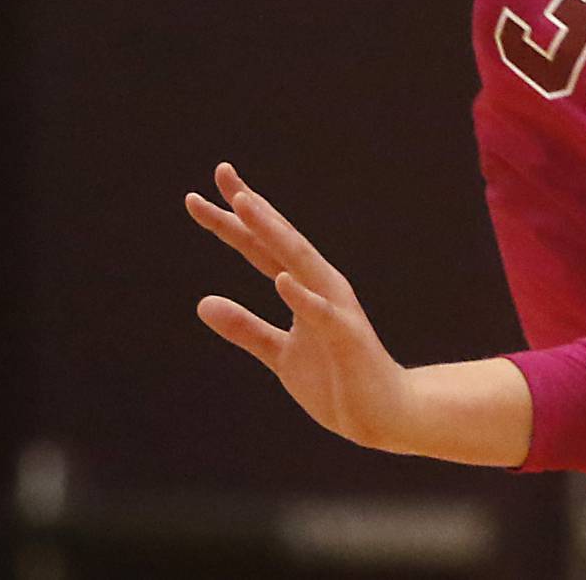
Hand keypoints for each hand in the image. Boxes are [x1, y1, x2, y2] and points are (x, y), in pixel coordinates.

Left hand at [186, 161, 414, 453]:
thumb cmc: (335, 379)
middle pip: (278, 239)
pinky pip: (321, 313)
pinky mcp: (346, 337)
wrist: (383, 414)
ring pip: (299, 261)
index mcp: (303, 286)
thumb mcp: (279, 354)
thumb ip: (245, 327)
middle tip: (221, 171)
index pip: (261, 245)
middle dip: (249, 206)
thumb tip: (203, 303)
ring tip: (245, 205)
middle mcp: (319, 285)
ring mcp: (335, 307)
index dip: (234, 219)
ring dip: (272, 231)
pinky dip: (301, 295)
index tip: (202, 193)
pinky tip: (280, 279)